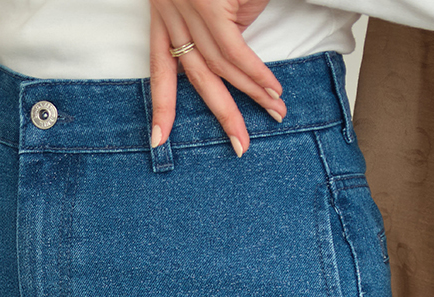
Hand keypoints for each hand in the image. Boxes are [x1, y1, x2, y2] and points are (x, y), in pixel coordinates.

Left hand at [148, 0, 284, 155]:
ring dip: (251, 93)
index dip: (162, 105)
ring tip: (275, 112)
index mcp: (163, 14)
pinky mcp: (211, 5)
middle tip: (240, 146)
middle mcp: (170, 14)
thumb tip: (236, 58)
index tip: (159, 141)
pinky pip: (235, 51)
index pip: (160, 68)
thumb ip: (220, 28)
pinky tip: (272, 90)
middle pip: (197, 76)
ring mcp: (190, 10)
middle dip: (222, 114)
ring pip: (220, 66)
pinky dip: (255, 73)